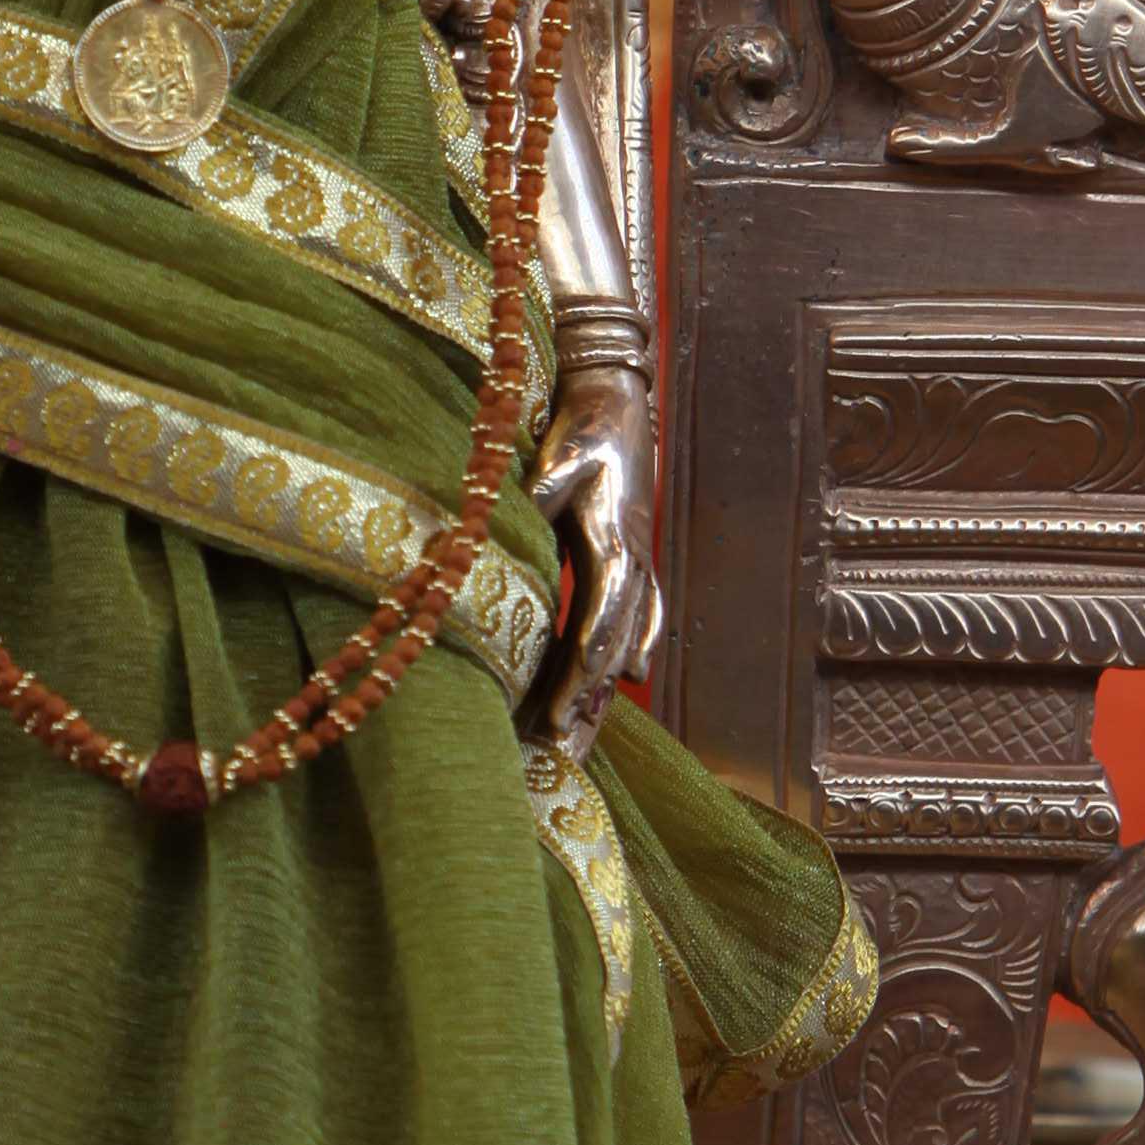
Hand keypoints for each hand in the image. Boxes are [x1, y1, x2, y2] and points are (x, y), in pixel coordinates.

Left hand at [530, 349, 660, 757]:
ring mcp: (637, 560)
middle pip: (615, 641)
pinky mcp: (631, 556)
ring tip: (580, 740)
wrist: (620, 398)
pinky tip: (628, 681)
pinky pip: (640, 614)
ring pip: (627, 637)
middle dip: (587, 695)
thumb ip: (540, 491)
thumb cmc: (585, 424)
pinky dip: (634, 648)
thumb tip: (504, 520)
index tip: (563, 703)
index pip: (603, 611)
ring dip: (604, 687)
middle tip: (560, 747)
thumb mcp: (559, 452)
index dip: (585, 659)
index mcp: (611, 537)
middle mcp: (633, 557)